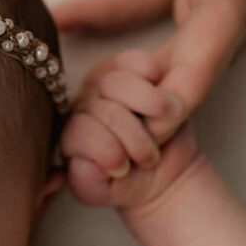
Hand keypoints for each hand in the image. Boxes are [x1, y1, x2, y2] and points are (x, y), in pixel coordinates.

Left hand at [46, 0, 245, 143]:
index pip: (228, 2)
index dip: (196, 71)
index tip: (151, 122)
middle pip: (221, 20)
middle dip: (174, 84)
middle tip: (109, 134)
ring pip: (192, 8)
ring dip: (149, 58)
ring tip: (86, 97)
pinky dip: (125, 14)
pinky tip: (71, 21)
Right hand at [60, 47, 201, 209]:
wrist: (164, 182)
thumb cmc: (167, 141)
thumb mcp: (177, 107)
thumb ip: (174, 84)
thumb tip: (167, 83)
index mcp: (113, 73)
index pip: (131, 62)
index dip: (155, 85)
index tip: (171, 109)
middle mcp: (90, 92)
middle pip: (115, 84)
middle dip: (149, 113)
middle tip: (161, 138)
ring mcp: (75, 118)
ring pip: (102, 112)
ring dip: (135, 141)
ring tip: (146, 158)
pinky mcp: (68, 148)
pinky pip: (83, 139)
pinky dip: (111, 156)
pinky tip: (121, 168)